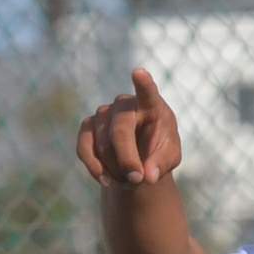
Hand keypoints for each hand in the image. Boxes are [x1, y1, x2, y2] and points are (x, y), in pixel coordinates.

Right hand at [76, 69, 183, 186]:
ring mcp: (104, 113)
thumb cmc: (158, 153)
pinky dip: (95, 168)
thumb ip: (161, 165)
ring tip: (129, 180)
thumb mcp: (169, 160)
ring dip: (116, 169)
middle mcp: (125, 104)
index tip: (139, 72)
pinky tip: (106, 180)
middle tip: (137, 180)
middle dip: (127, 159)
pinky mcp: (88, 126)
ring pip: (103, 145)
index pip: (147, 92)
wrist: (137, 158)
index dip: (143, 83)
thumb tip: (148, 176)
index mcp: (151, 105)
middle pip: (120, 130)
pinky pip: (84, 148)